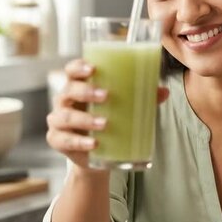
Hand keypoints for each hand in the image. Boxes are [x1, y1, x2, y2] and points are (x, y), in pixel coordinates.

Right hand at [45, 59, 169, 170]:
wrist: (97, 154)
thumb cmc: (108, 119)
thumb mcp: (123, 107)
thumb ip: (142, 97)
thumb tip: (164, 91)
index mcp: (79, 86)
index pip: (72, 70)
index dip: (79, 67)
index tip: (93, 69)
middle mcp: (65, 100)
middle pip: (68, 90)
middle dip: (86, 91)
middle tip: (106, 95)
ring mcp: (58, 121)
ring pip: (66, 116)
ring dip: (85, 119)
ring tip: (105, 123)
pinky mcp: (57, 140)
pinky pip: (65, 140)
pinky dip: (79, 142)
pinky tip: (93, 144)